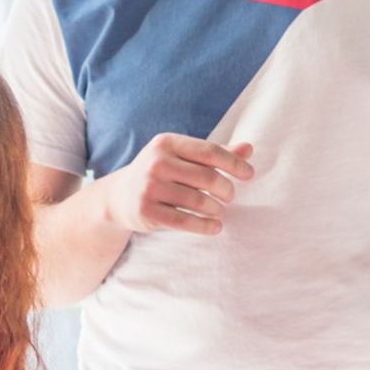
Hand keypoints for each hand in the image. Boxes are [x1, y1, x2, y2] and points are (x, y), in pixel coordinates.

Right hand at [98, 134, 255, 234]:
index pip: (209, 151)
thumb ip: (214, 154)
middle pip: (207, 177)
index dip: (234, 164)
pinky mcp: (146, 211)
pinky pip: (185, 222)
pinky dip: (205, 226)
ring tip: (219, 211)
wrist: (120, 197)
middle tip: (230, 197)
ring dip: (217, 209)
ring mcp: (149, 187)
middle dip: (226, 190)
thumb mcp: (183, 158)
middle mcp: (156, 162)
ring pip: (198, 201)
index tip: (249, 175)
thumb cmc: (161, 174)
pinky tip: (215, 226)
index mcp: (166, 143)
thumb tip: (249, 148)